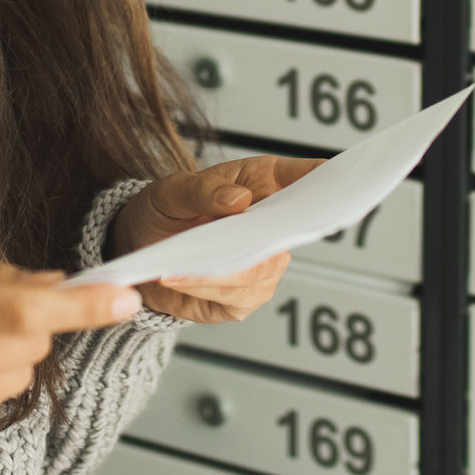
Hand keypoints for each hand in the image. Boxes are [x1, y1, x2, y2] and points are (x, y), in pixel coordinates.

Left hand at [108, 155, 322, 323]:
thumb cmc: (168, 209)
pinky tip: (178, 277)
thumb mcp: (174, 190)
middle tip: (232, 236)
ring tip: (179, 263)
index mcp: (265, 184)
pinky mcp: (244, 298)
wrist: (142, 248)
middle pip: (291, 233)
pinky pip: (234, 297)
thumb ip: (204, 191)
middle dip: (265, 237)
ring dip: (217, 270)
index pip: (306, 178)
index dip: (324, 178)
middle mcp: (272, 227)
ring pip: (258, 272)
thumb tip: (239, 200)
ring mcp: (264, 265)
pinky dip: (203, 288)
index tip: (332, 176)